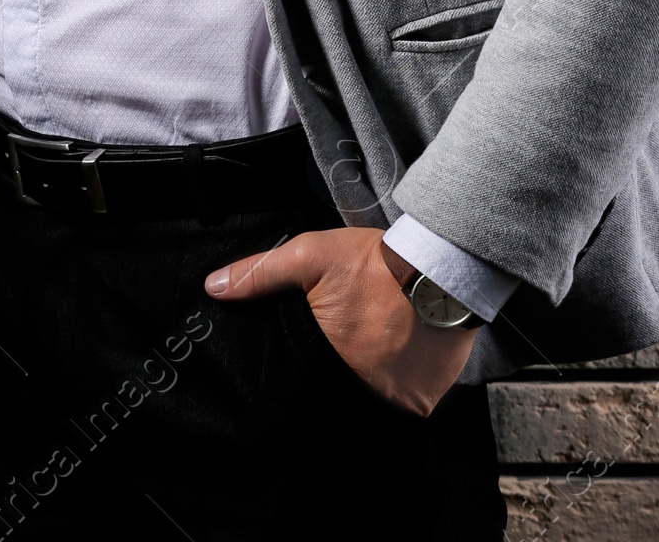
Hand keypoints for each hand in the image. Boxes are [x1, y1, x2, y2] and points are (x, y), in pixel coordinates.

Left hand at [204, 229, 474, 415]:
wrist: (445, 266)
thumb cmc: (377, 262)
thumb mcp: (312, 254)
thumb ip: (261, 273)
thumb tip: (213, 287)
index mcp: (325, 356)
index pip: (301, 382)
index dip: (304, 370)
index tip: (312, 357)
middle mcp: (358, 388)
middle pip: (336, 392)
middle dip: (337, 376)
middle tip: (348, 352)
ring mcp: (392, 400)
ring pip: (371, 401)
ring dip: (371, 383)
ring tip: (377, 354)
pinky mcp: (423, 403)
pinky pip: (404, 404)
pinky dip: (400, 387)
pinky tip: (402, 359)